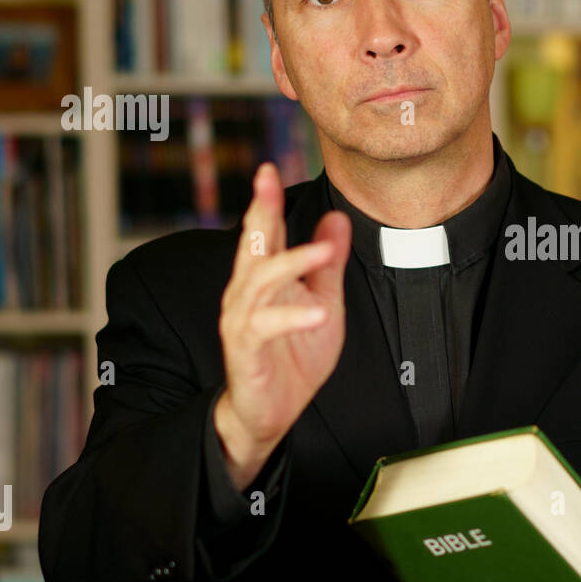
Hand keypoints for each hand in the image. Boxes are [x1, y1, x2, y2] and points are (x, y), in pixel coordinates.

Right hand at [215, 162, 350, 490]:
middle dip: (260, 211)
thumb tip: (338, 218)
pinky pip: (265, 326)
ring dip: (291, 263)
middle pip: (252, 245)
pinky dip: (292, 317)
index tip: (268, 168)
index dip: (266, 200)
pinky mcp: (246, 349)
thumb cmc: (293, 358)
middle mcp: (246, 294)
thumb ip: (328, 264)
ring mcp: (242, 320)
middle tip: (268, 181)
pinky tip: (317, 313)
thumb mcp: (323, 302)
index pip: (265, 232)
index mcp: (264, 280)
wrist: (270, 413)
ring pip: (259, 281)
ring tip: (321, 252)